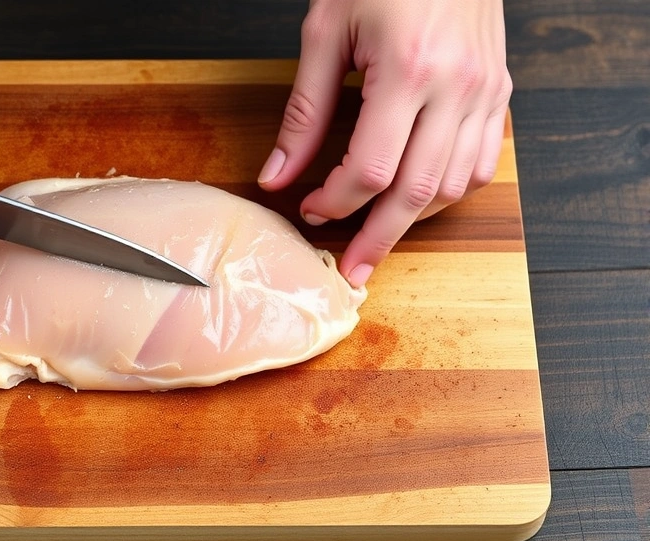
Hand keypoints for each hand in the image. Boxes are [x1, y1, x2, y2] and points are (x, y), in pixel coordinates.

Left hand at [258, 0, 511, 287]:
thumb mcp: (325, 32)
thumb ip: (302, 111)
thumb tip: (277, 176)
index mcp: (407, 69)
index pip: (369, 169)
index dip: (335, 202)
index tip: (310, 209)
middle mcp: (455, 87)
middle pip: (416, 192)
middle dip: (378, 239)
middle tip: (354, 270)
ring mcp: (485, 92)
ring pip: (453, 187)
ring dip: (413, 220)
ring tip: (379, 234)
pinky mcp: (499, 92)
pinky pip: (482, 163)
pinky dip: (450, 192)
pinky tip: (419, 199)